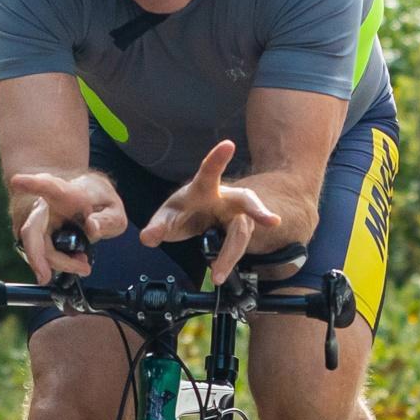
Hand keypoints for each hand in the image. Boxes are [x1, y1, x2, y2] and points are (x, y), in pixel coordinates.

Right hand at [5, 169, 127, 280]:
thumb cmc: (95, 201)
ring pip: (37, 248)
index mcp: (64, 192)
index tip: (18, 182)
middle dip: (36, 255)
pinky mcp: (36, 238)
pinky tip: (76, 262)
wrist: (82, 197)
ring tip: (84, 265)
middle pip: (31, 230)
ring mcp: (37, 222)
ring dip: (59, 263)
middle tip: (44, 277)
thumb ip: (107, 219)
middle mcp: (45, 206)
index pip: (48, 186)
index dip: (32, 184)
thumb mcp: (113, 206)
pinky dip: (58, 264)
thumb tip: (92, 229)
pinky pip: (41, 255)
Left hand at [138, 139, 282, 283]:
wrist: (197, 221)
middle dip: (258, 210)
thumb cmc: (185, 212)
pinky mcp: (240, 231)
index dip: (217, 159)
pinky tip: (219, 274)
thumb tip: (147, 237)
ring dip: (231, 254)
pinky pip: (239, 245)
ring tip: (218, 274)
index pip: (210, 172)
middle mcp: (225, 199)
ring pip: (242, 232)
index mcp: (204, 188)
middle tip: (272, 221)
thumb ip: (157, 227)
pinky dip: (230, 259)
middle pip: (246, 201)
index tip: (229, 145)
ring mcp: (236, 216)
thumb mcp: (166, 218)